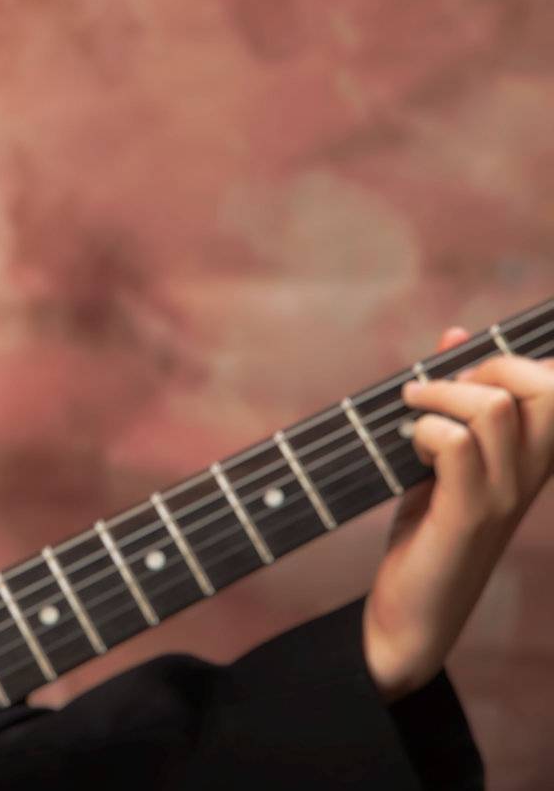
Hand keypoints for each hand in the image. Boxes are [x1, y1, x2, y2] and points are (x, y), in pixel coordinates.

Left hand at [361, 325, 553, 701]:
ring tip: (412, 413)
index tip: (463, 373)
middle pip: (545, 386)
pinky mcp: (468, 514)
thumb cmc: (426, 529)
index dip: (512, 361)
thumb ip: (453, 400)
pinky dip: (422, 430)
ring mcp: (505, 495)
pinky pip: (455, 444)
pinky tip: (407, 448)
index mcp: (533, 458)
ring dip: (439, 395)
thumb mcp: (441, 456)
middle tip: (439, 388)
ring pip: (492, 407)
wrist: (413, 612)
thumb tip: (455, 333)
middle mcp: (531, 474)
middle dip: (488, 365)